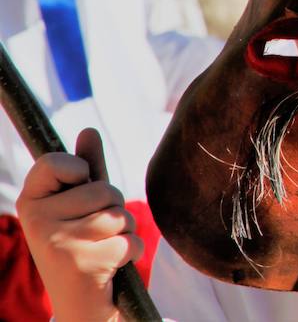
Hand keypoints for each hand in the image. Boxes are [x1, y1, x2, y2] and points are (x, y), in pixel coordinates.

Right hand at [15, 128, 140, 321]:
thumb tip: (88, 130)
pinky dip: (131, 251)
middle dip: (114, 208)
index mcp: (31, 202)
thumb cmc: (83, 244)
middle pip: (103, 189)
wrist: (79, 301)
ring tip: (104, 246)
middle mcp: (35, 221)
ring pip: (120, 214)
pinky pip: (130, 240)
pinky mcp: (82, 263)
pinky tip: (111, 265)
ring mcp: (57, 242)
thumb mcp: (82, 204)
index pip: (55, 162)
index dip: (79, 169)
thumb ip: (86, 169)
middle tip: (96, 231)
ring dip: (125, 230)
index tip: (78, 185)